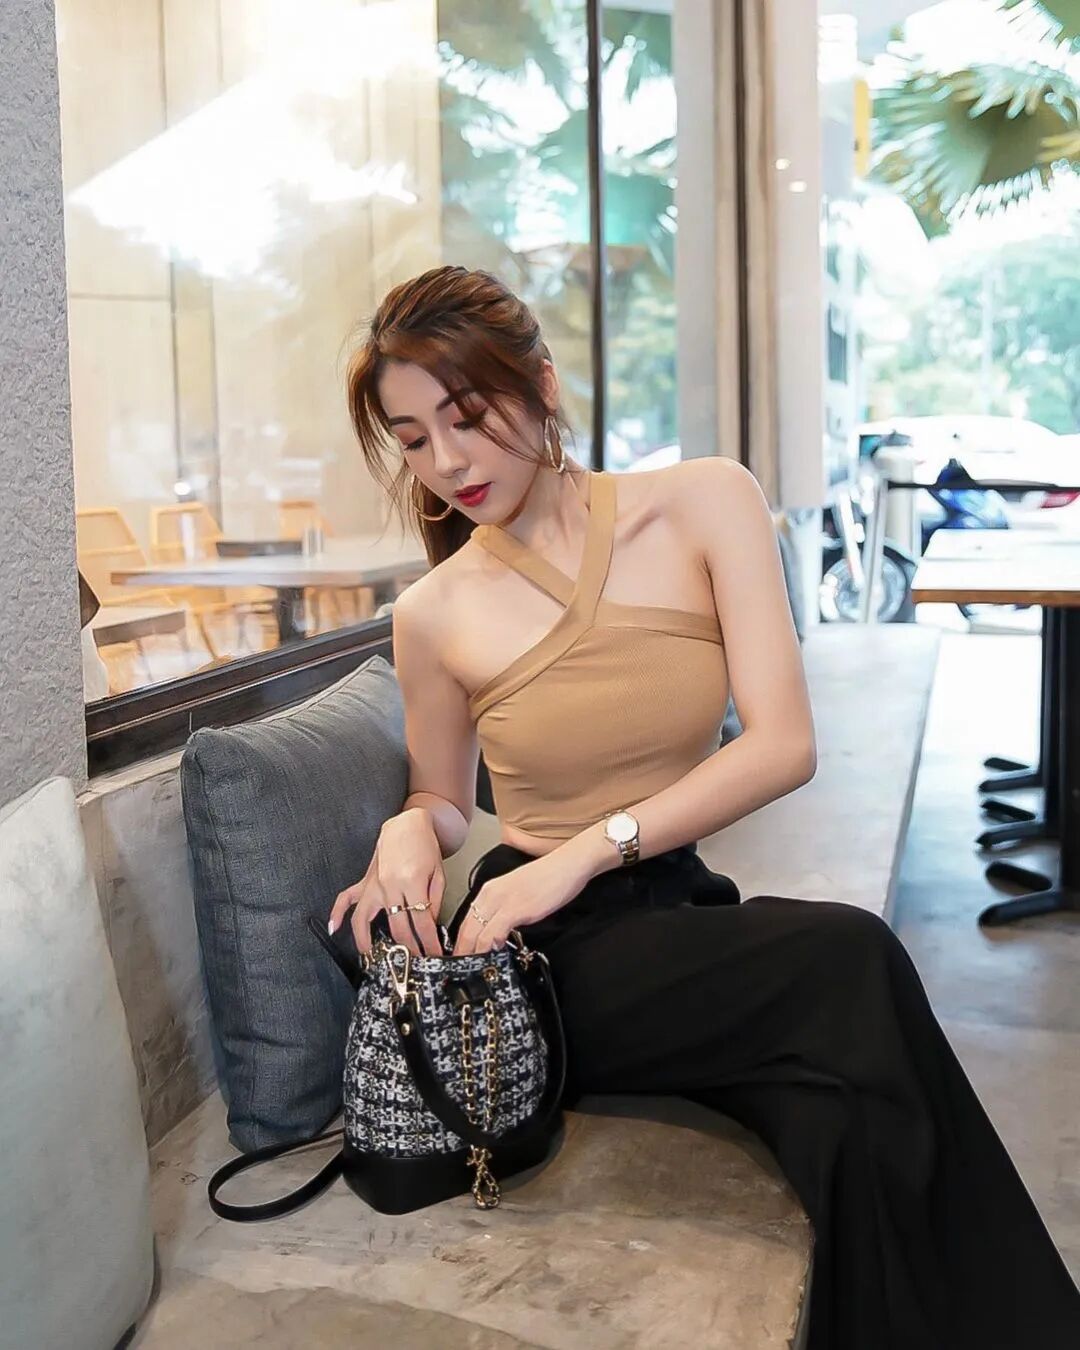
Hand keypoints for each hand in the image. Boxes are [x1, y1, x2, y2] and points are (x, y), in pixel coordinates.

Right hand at [328, 809, 444, 957]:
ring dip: (367, 942)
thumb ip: (434, 902)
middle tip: (414, 963)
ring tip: (371, 959)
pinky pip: (346, 898)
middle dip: (407, 949)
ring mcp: (373, 884)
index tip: (434, 956)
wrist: (408, 825)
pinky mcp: (365, 881)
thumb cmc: (425, 847)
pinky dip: (337, 913)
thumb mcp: (439, 874)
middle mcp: (389, 886)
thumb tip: (430, 926)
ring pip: (364, 919)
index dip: (429, 943)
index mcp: (412, 882)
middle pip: (396, 927)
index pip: (421, 922)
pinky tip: (334, 928)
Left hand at [452, 848, 587, 955]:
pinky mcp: (516, 909)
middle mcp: (491, 894)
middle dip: (462, 951)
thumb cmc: (548, 878)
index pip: (466, 920)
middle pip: (466, 929)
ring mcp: (502, 902)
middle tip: (462, 967)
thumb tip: (498, 930)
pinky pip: (494, 933)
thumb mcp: (516, 892)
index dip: (461, 942)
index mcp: (489, 890)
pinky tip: (495, 953)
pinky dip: (490, 947)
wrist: (567, 865)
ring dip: (473, 953)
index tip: (461, 956)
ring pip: (475, 933)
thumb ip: (504, 909)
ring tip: (475, 967)